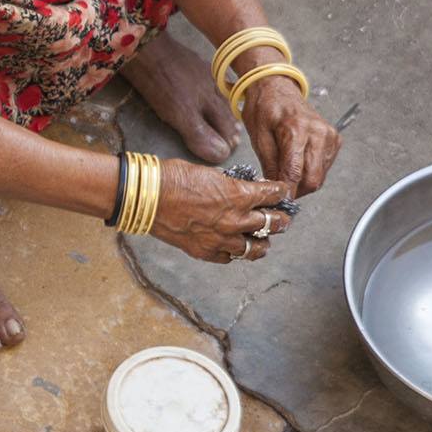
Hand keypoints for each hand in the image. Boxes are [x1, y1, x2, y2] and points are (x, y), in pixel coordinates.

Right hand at [149, 158, 293, 264]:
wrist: (148, 198)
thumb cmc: (174, 178)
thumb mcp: (209, 173)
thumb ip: (228, 185)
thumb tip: (237, 189)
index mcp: (239, 195)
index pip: (273, 195)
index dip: (280, 193)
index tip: (283, 192)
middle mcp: (236, 220)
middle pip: (272, 224)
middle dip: (280, 220)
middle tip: (283, 219)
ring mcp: (222, 239)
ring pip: (255, 249)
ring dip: (262, 243)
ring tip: (264, 241)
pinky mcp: (206, 252)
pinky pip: (229, 258)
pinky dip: (234, 253)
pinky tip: (234, 248)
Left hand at [240, 76, 339, 197]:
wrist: (277, 88)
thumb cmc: (265, 107)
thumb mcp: (258, 136)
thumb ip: (269, 164)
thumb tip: (276, 188)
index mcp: (296, 129)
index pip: (294, 172)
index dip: (286, 191)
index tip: (278, 200)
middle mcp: (318, 132)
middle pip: (313, 179)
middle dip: (296, 190)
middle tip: (281, 190)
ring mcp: (329, 136)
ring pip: (320, 176)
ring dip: (303, 182)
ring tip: (286, 172)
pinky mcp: (334, 139)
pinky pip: (324, 167)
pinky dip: (311, 171)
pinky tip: (298, 162)